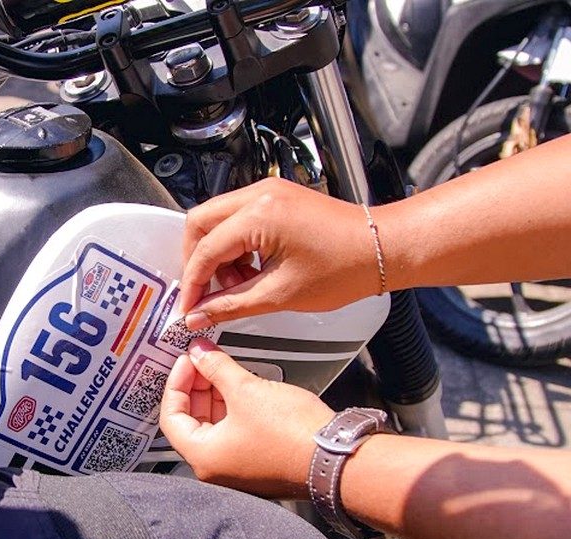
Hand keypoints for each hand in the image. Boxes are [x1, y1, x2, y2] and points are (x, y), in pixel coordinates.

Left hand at [159, 338, 333, 498]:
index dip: (177, 383)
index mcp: (204, 457)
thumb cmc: (293, 435)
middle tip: (204, 360)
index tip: (187, 361)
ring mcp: (238, 468)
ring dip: (216, 395)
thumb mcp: (246, 390)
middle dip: (197, 386)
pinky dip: (233, 408)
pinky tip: (242, 386)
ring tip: (223, 368)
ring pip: (214, 425)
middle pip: (192, 420)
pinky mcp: (258, 462)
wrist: (338, 458)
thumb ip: (216, 368)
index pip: (171, 416)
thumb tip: (199, 353)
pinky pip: (235, 432)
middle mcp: (216, 469)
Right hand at [179, 177, 380, 328]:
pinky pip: (238, 216)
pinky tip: (251, 269)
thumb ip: (232, 305)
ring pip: (217, 219)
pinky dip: (235, 243)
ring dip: (217, 253)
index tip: (189, 307)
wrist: (382, 249)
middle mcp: (259, 194)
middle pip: (200, 223)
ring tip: (238, 283)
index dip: (193, 283)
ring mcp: (268, 191)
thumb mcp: (280, 294)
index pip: (205, 250)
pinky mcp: (277, 197)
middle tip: (205, 292)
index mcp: (258, 215)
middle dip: (197, 261)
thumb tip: (200, 315)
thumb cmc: (346, 266)